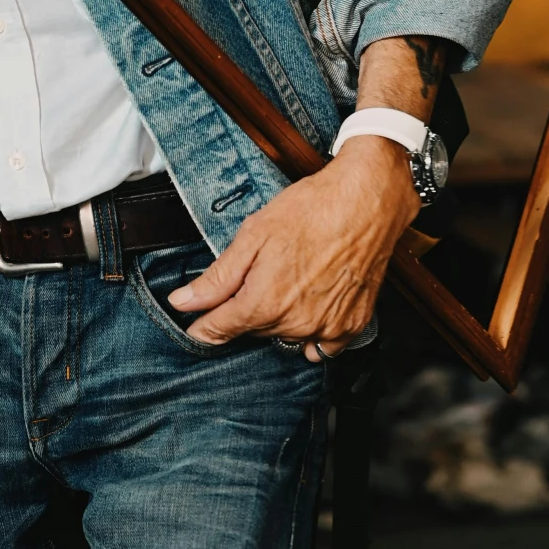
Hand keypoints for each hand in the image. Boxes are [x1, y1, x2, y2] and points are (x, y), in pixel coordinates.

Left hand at [169, 137, 418, 359]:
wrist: (367, 201)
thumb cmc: (312, 210)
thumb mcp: (253, 235)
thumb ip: (217, 278)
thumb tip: (182, 302)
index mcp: (264, 303)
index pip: (218, 331)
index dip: (203, 324)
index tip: (199, 320)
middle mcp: (294, 323)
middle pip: (252, 331)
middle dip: (248, 308)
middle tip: (263, 272)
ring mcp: (325, 328)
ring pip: (284, 336)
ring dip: (279, 317)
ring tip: (292, 278)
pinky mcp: (351, 326)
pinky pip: (321, 346)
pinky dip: (312, 331)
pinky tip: (313, 300)